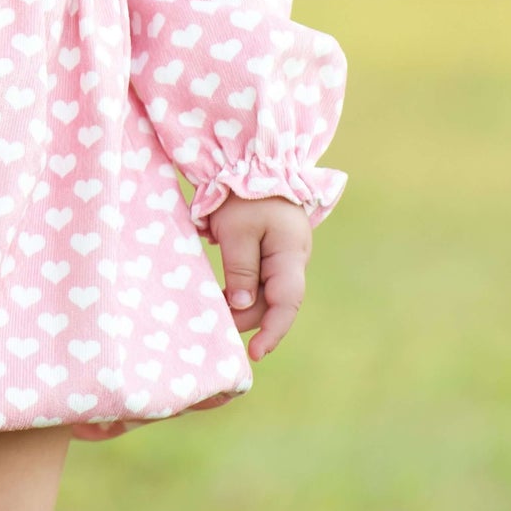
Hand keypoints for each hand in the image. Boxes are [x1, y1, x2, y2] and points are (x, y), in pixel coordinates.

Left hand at [207, 193, 313, 361]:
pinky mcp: (271, 248)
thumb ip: (241, 269)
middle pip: (275, 300)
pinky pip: (261, 276)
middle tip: (219, 326)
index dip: (273, 331)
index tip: (255, 353)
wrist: (252, 157)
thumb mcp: (236, 230)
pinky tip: (226, 296)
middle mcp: (293, 257)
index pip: (287, 302)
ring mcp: (284, 253)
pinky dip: (244, 288)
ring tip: (218, 313)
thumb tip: (243, 306)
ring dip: (245, 303)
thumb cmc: (243, 191)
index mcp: (290, 252)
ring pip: (267, 290)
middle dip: (249, 317)